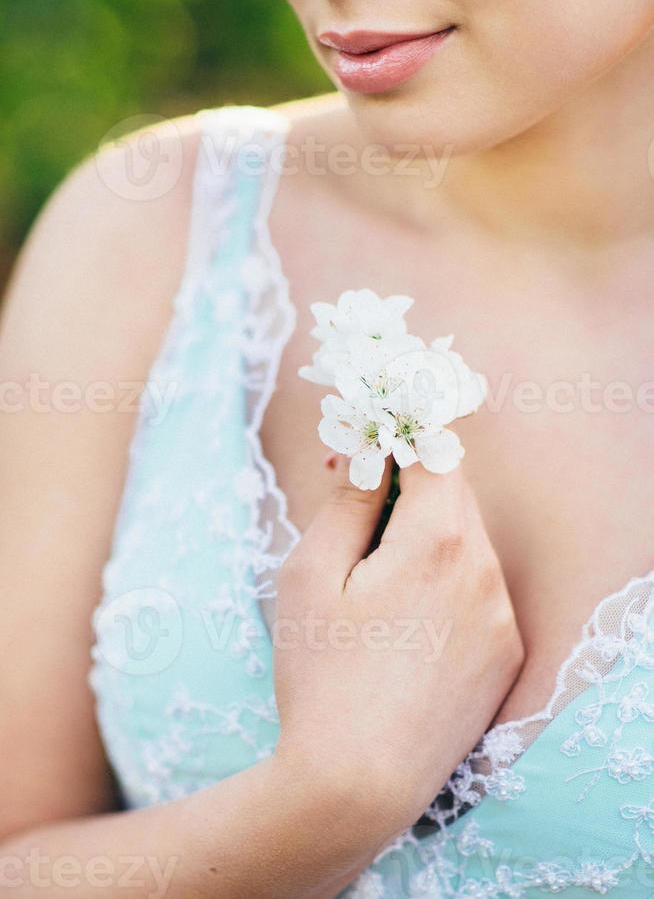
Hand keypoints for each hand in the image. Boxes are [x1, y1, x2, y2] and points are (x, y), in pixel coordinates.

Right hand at [272, 456, 523, 841]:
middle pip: (454, 494)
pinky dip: (447, 581)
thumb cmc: (321, 675)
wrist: (357, 784)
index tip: (362, 448)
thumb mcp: (311, 574)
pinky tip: (403, 624)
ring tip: (374, 579)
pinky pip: (480, 589)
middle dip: (408, 487)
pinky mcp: (505, 653)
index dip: (397, 439)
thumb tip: (370, 453)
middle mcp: (486, 571)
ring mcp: (502, 616)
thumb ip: (349, 501)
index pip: (436, 452)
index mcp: (439, 541)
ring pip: (468, 541)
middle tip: (354, 507)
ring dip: (427, 536)